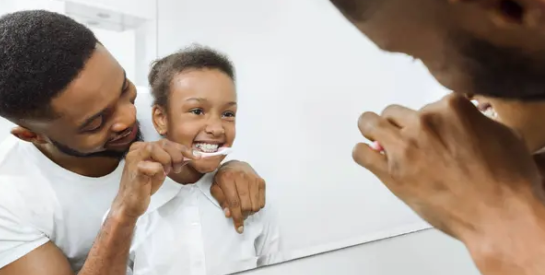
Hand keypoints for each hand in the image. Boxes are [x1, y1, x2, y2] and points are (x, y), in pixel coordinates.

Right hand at [111, 139, 198, 219]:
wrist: (131, 203)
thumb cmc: (146, 185)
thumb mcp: (162, 168)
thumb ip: (172, 158)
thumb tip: (191, 154)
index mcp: (142, 146)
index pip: (166, 142)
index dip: (183, 148)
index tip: (196, 156)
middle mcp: (137, 149)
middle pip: (163, 143)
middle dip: (177, 155)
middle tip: (178, 168)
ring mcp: (134, 158)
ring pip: (156, 149)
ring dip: (168, 160)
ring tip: (167, 172)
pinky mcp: (135, 170)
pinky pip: (154, 166)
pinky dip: (160, 172)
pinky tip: (157, 177)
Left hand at [210, 160, 265, 233]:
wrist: (235, 164)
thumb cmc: (223, 178)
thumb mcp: (215, 188)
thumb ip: (221, 201)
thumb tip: (228, 214)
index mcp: (227, 178)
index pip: (234, 203)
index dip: (236, 217)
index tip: (239, 228)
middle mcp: (242, 177)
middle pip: (246, 205)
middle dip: (243, 215)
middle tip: (240, 215)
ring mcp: (253, 178)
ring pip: (255, 205)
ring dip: (250, 212)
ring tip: (244, 208)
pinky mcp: (261, 181)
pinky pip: (262, 201)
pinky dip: (256, 206)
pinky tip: (250, 202)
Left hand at [353, 93, 543, 246]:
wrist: (499, 215)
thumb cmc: (507, 182)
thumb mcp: (502, 135)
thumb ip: (474, 121)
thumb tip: (463, 122)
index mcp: (451, 107)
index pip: (430, 104)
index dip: (432, 121)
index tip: (434, 133)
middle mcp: (424, 122)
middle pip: (396, 113)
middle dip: (401, 126)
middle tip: (408, 142)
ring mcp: (405, 146)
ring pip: (370, 123)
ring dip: (373, 131)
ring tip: (377, 141)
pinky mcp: (390, 171)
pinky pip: (360, 153)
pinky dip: (363, 153)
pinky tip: (370, 158)